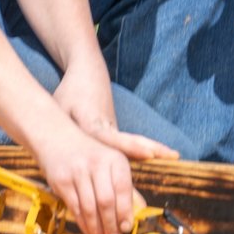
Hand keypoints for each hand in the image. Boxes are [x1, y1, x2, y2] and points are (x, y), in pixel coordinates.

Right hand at [33, 124, 139, 233]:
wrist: (57, 138)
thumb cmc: (89, 155)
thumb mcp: (110, 163)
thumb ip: (124, 186)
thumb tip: (139, 211)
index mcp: (115, 159)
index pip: (123, 188)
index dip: (125, 211)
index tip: (126, 228)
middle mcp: (97, 163)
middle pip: (106, 201)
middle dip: (111, 225)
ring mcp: (77, 172)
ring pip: (89, 207)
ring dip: (96, 230)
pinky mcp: (61, 181)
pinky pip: (74, 207)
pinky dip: (83, 224)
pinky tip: (89, 233)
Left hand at [56, 76, 174, 163]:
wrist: (87, 72)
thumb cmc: (69, 93)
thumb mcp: (59, 108)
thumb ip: (61, 133)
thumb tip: (58, 160)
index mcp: (91, 122)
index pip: (111, 138)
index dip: (129, 147)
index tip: (148, 152)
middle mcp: (107, 126)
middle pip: (130, 141)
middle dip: (149, 149)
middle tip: (170, 155)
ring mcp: (114, 127)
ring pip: (135, 141)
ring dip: (155, 149)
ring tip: (174, 155)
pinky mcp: (116, 130)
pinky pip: (131, 143)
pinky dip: (146, 149)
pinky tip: (162, 157)